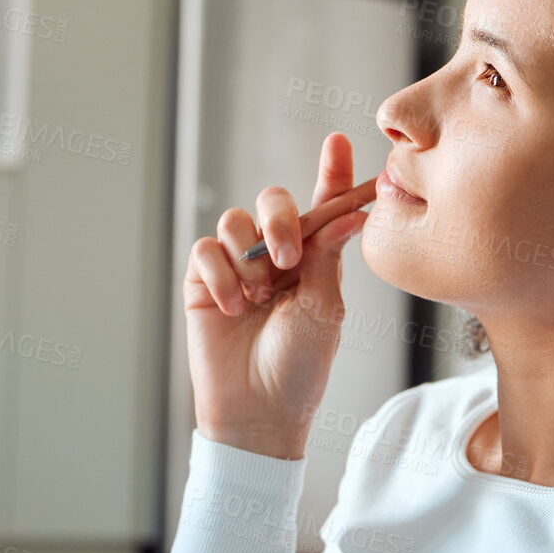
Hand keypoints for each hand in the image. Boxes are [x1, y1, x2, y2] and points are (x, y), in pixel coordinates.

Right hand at [183, 131, 369, 458]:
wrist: (259, 410)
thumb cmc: (299, 367)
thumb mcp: (324, 308)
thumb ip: (328, 256)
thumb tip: (351, 211)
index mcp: (314, 259)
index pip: (322, 206)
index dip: (331, 172)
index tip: (338, 142)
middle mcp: (275, 256)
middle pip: (273, 201)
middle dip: (281, 218)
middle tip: (289, 257)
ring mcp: (237, 267)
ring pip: (234, 221)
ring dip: (249, 255)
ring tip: (258, 297)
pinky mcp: (202, 283)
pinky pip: (206, 250)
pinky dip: (220, 274)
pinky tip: (232, 305)